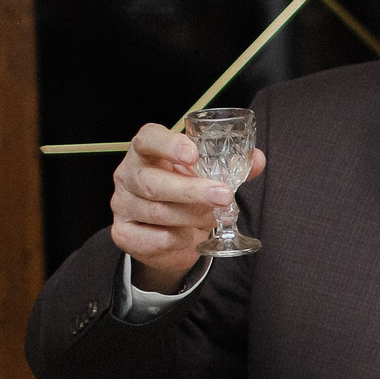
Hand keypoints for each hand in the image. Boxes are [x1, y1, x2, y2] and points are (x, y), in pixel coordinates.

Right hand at [111, 122, 264, 292]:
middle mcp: (128, 175)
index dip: (168, 145)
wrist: (167, 235)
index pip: (148, 139)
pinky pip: (154, 239)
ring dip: (193, 217)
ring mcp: (122, 205)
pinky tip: (189, 235)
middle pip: (152, 181)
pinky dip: (178, 239)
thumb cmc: (185, 195)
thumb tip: (257, 159)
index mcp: (146, 152)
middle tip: (224, 196)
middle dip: (191, 190)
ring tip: (214, 217)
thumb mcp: (205, 177)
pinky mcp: (124, 233)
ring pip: (157, 212)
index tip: (193, 154)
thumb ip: (230, 167)